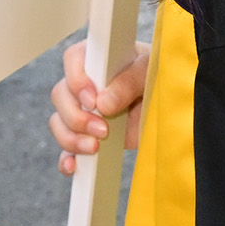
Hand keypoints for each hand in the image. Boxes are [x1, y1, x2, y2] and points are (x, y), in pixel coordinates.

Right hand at [49, 39, 148, 174]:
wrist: (166, 103)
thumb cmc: (156, 77)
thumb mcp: (148, 72)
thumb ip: (128, 82)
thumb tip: (104, 103)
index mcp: (97, 59)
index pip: (73, 60)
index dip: (77, 80)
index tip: (93, 100)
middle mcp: (83, 83)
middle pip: (60, 95)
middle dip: (76, 116)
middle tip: (102, 129)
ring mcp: (81, 110)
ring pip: (58, 122)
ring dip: (72, 138)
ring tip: (96, 147)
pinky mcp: (86, 135)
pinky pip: (66, 149)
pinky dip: (67, 158)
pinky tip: (74, 166)